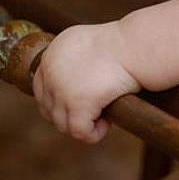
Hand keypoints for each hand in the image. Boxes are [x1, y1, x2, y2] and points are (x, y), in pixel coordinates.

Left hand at [32, 22, 140, 143]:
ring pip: (62, 124)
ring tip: (104, 117)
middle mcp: (50, 70)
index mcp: (52, 53)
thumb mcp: (90, 45)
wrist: (137, 46)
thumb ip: (74, 62)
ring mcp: (61, 88)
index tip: (78, 106)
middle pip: (48, 108)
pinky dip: (93, 134)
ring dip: (82, 125)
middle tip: (93, 114)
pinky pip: (79, 132)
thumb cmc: (126, 45)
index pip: (40, 88)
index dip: (58, 102)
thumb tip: (75, 87)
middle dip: (69, 116)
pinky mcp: (77, 104)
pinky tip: (108, 123)